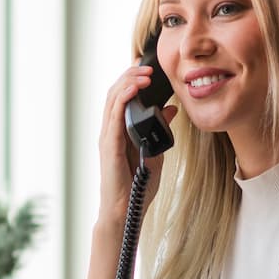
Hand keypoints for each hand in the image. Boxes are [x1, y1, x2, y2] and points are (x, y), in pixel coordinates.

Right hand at [95, 62, 178, 223]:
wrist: (125, 211)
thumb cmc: (137, 186)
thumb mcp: (155, 151)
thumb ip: (161, 130)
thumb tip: (171, 109)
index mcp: (120, 131)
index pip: (122, 97)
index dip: (132, 80)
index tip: (148, 70)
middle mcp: (110, 131)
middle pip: (115, 92)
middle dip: (130, 76)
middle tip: (148, 67)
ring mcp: (107, 137)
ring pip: (112, 99)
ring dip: (128, 82)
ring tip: (144, 74)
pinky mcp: (109, 145)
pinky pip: (114, 116)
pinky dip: (123, 98)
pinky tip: (135, 88)